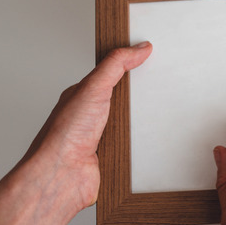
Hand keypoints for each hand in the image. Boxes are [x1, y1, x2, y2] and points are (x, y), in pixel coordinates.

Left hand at [0, 42, 151, 224]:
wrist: (63, 176)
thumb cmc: (64, 136)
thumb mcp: (93, 88)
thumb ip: (116, 65)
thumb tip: (139, 48)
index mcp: (84, 96)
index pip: (112, 74)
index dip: (131, 65)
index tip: (150, 55)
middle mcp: (92, 116)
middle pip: (127, 99)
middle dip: (143, 95)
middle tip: (163, 84)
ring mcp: (104, 137)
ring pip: (134, 123)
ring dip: (145, 122)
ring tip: (162, 112)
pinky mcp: (115, 156)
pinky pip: (138, 146)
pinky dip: (146, 143)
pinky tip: (154, 138)